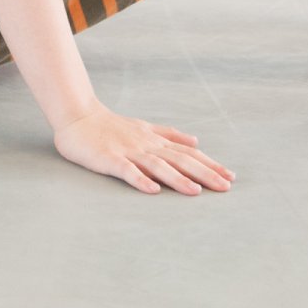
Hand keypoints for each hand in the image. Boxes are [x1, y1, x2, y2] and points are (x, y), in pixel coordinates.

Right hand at [52, 105, 233, 195]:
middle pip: (179, 160)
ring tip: (196, 192)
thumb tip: (196, 139)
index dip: (209, 164)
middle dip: (204, 173)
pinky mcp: (109, 159)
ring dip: (177, 179)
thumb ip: (169, 134)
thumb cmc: (110, 125)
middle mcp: (146, 145)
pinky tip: (153, 190)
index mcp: (155, 140)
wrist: (77, 115)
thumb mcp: (144, 126)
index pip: (188, 153)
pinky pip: (127, 170)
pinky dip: (140, 180)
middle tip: (225, 187)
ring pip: (157, 166)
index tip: (230, 177)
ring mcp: (128, 152)